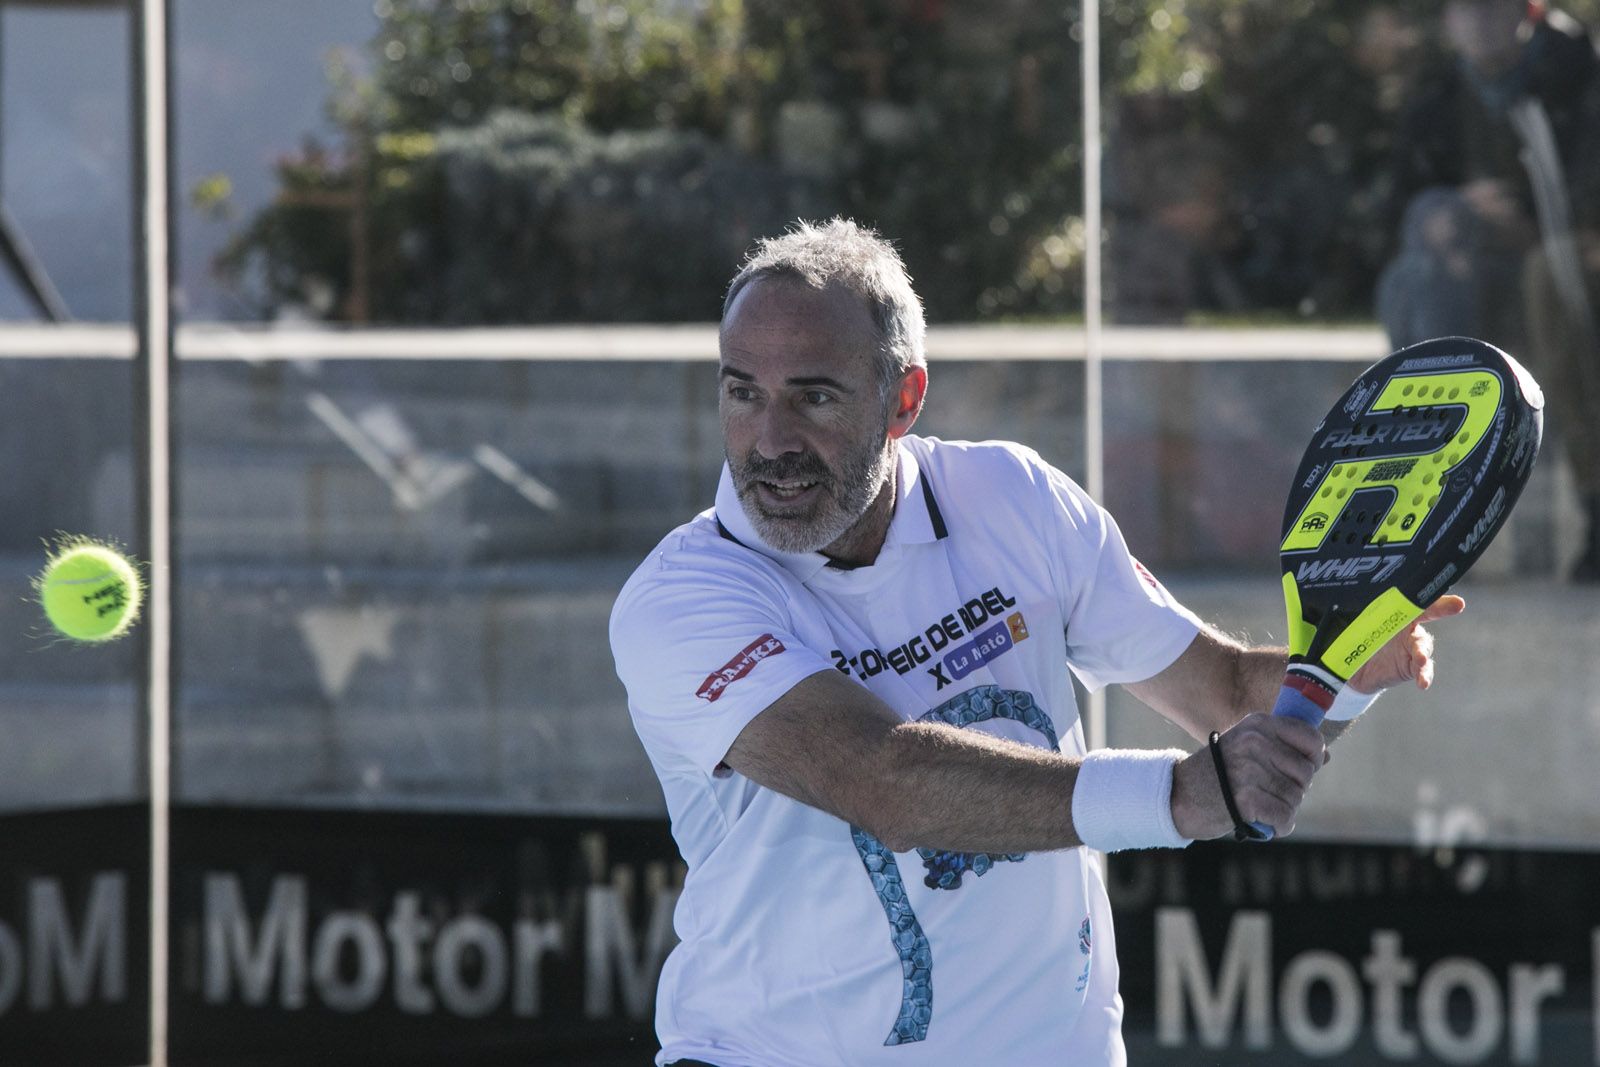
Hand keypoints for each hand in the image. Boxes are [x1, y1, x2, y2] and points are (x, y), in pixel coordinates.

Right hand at [1170, 714, 1326, 839]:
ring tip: (1264, 807)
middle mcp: (1255, 742)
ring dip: (1285, 808)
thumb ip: (1283, 748)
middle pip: (1306, 772)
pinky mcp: (1246, 798)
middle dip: (1296, 788)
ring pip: (1296, 796)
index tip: (1301, 770)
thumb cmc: (1217, 774)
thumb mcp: (1246, 747)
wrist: (1177, 796)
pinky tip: (1267, 823)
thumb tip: (1325, 757)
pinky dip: (1280, 826)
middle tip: (1272, 793)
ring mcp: (1250, 769)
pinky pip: (1285, 816)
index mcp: (1258, 725)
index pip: (1310, 737)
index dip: (1313, 758)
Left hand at [1348, 594, 1464, 693]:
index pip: (1413, 599)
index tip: (1451, 591)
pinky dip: (1423, 675)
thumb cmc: (1356, 640)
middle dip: (1441, 608)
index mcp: (1395, 612)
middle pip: (1427, 615)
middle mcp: (1408, 627)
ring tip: (1420, 659)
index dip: (1430, 592)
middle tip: (1456, 605)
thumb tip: (1343, 597)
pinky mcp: (1411, 667)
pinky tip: (1422, 683)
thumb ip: (1361, 614)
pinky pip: (1421, 670)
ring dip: (1423, 651)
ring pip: (1423, 646)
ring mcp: (1412, 648)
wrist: (1353, 669)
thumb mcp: (1356, 625)